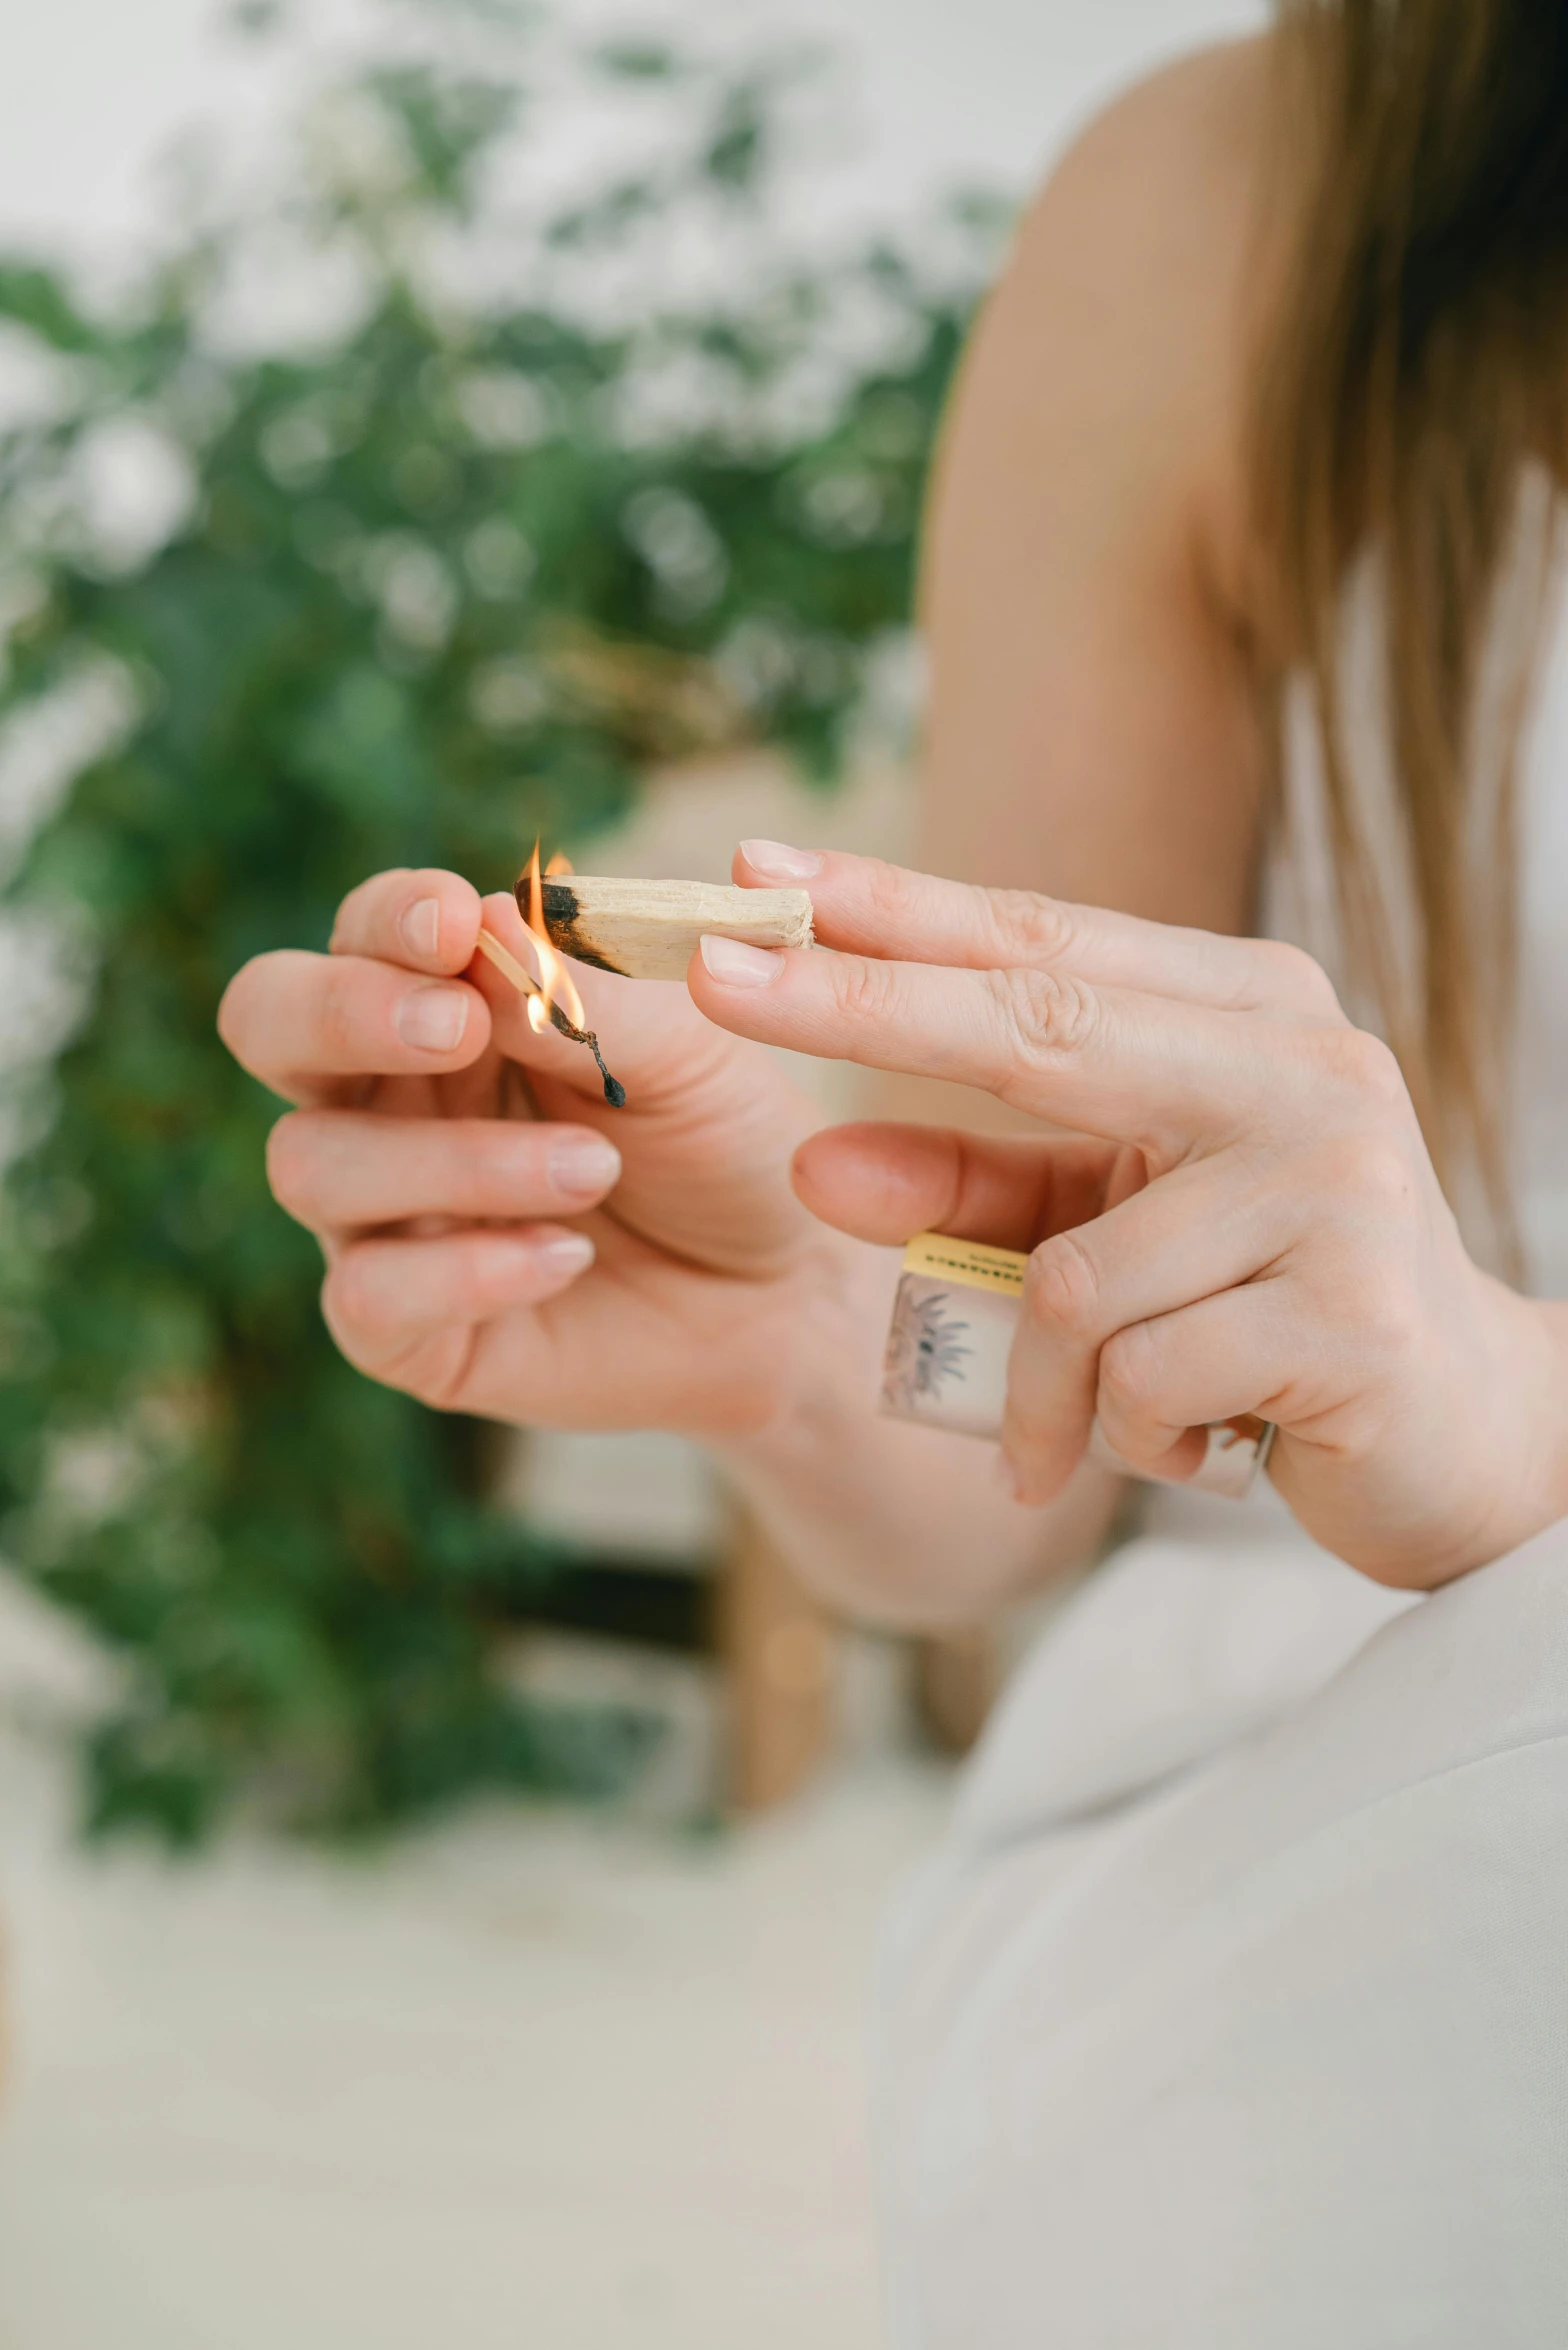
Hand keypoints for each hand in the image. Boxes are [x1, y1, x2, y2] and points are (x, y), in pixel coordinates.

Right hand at [217, 867, 855, 1438]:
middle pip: (267, 1021)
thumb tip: (484, 926)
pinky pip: (366, 1296)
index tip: (456, 924)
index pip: (363, 931)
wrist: (776, 1291)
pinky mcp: (402, 1329)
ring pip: (312, 1163)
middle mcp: (382, 1097)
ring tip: (593, 1168)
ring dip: (457, 1159)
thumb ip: (590, 993)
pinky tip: (564, 1255)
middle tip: (458, 1026)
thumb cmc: (720, 1141)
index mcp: (441, 1000)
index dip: (391, 919)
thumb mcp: (688, 1051)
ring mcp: (379, 1214)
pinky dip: (464, 1270)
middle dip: (343, 1011)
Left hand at [694, 843, 1567, 1587]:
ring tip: (1097, 1424)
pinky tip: (1196, 1445)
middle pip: (1036, 1022)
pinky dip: (1118, 1435)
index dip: (893, 906)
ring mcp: (1336, 1188)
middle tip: (712, 983)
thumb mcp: (1112, 1224)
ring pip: (1068, 1274)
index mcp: (1249, 1013)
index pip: (1043, 939)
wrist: (1459, 1431)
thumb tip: (811, 1164)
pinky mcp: (1351, 1317)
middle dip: (858, 1005)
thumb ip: (973, 1185)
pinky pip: (1132, 1377)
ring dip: (1040, 1380)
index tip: (751, 870)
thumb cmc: (1260, 1302)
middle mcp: (1304, 1069)